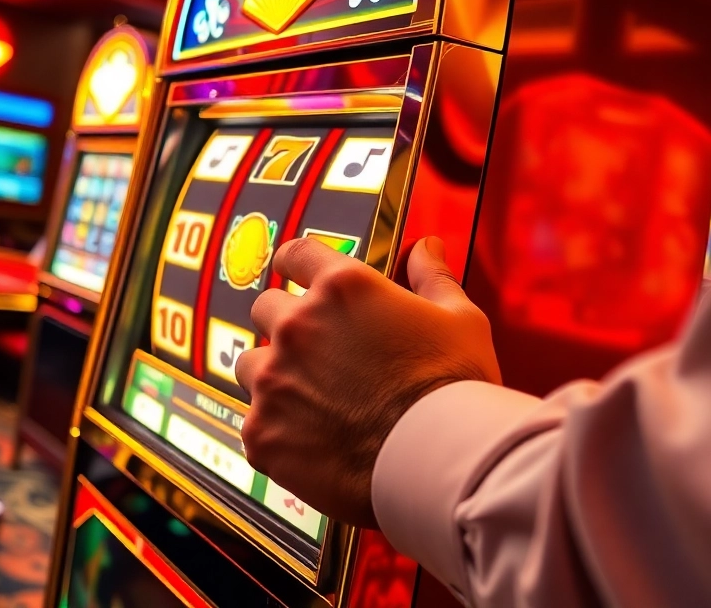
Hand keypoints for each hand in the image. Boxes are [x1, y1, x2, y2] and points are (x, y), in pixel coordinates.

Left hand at [236, 236, 499, 528]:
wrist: (442, 464)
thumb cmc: (456, 390)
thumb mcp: (459, 320)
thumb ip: (433, 277)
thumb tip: (427, 247)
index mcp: (342, 289)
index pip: (295, 254)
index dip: (296, 264)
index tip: (296, 274)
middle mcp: (298, 326)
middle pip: (266, 308)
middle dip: (287, 324)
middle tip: (319, 353)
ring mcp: (273, 380)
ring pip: (250, 364)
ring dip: (273, 374)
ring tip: (312, 400)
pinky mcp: (262, 430)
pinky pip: (254, 420)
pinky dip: (276, 427)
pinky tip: (311, 440)